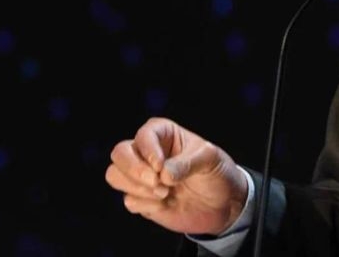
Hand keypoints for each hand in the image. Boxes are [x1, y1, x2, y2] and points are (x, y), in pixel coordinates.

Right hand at [105, 116, 248, 235]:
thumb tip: (163, 175)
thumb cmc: (217, 172)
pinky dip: (145, 205)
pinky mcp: (142, 199)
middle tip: (156, 182)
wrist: (223, 204)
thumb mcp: (211, 159)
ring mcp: (142, 177)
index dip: (148, 150)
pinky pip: (128, 200)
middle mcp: (148, 153)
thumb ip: (188, 163)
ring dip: (137, 187)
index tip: (161, 166)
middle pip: (119, 153)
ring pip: (115, 175)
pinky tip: (165, 204)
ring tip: (165, 193)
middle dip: (133, 169)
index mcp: (164, 134)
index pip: (144, 134)